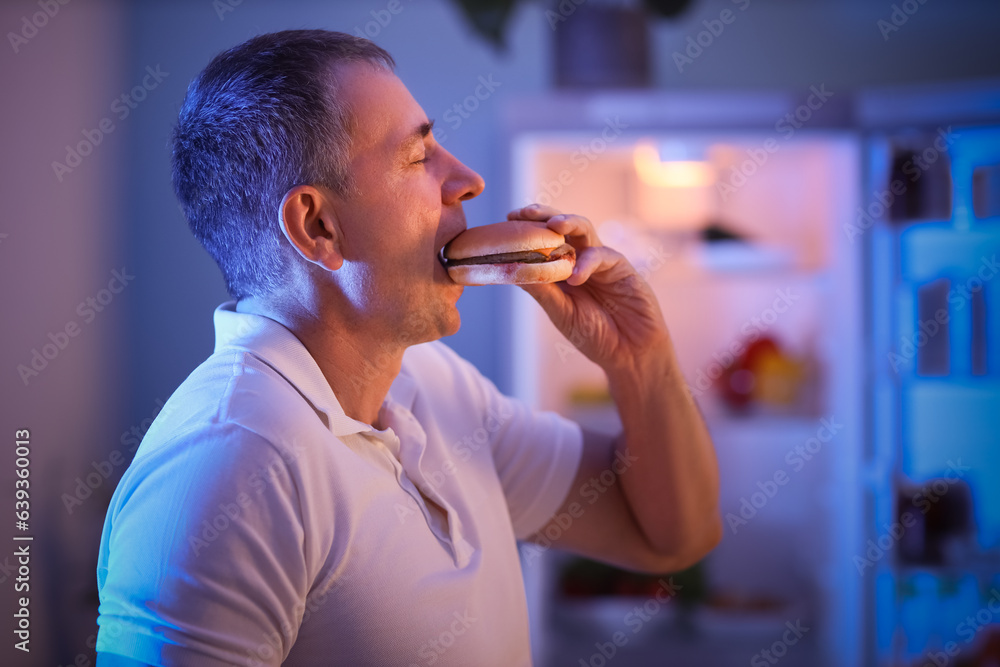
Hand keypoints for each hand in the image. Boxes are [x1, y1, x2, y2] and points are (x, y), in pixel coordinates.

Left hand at [507, 204, 670, 374]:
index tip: (509, 218)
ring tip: (553, 225)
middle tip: (525, 212)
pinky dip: (586, 263)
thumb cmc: (594, 335)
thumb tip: (511, 270)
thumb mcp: (561, 312)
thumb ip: (542, 290)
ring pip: (584, 230)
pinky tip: (575, 277)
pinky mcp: (621, 267)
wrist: (629, 352)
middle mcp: (580, 259)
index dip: (527, 228)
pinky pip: (602, 255)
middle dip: (544, 215)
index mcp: (562, 269)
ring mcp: (601, 260)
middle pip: (562, 227)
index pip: (543, 240)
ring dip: (568, 223)